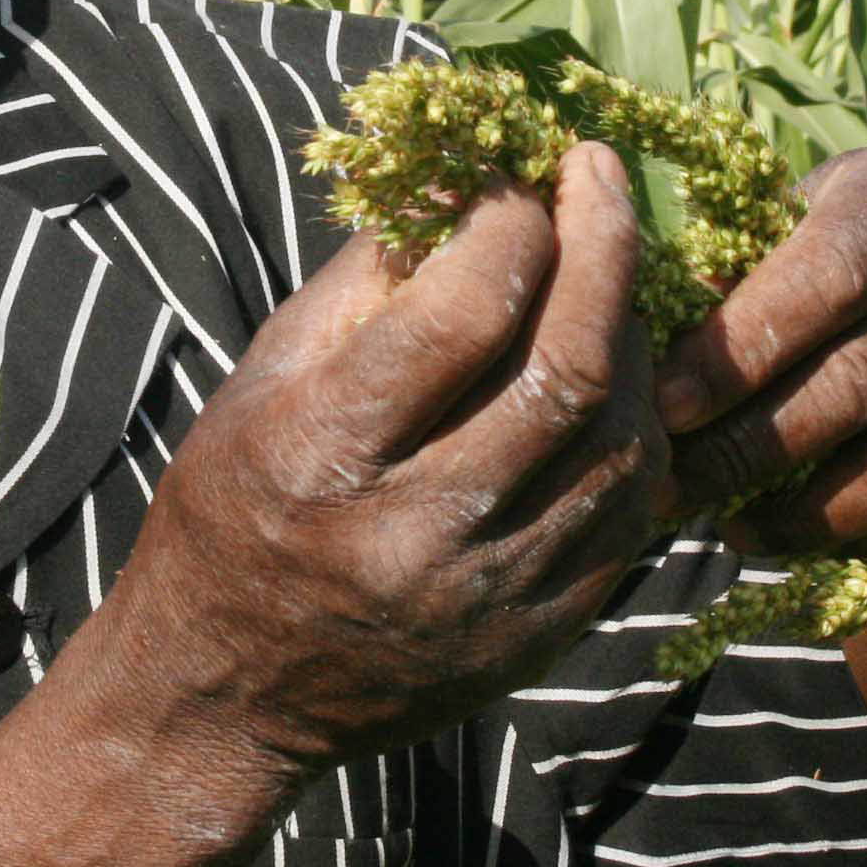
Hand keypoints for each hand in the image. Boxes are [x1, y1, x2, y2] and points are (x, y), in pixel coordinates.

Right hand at [111, 143, 667, 776]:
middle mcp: (415, 532)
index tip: (511, 175)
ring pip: (617, 437)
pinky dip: (636, 424)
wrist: (230, 692)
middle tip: (596, 174)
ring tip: (609, 272)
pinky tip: (618, 375)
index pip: (460, 314)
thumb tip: (458, 181)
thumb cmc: (234, 503)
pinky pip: (632, 512)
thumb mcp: (264, 377)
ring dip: (633, 331)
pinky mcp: (541, 635)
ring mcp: (491, 595)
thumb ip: (365, 279)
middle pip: (561, 367)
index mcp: (325, 455)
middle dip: (601, 246)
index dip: (506, 221)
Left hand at [653, 143, 866, 555]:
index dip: (735, 354)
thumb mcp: (800, 220)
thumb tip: (639, 332)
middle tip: (670, 489)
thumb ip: (737, 262)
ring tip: (728, 527)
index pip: (821, 280)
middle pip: (861, 382)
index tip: (659, 409)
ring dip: (807, 513)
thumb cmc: (850, 244)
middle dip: (749, 448)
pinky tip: (808, 540)